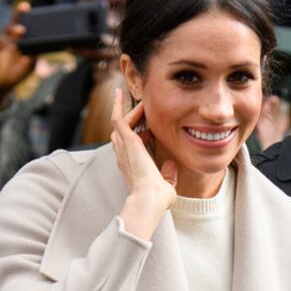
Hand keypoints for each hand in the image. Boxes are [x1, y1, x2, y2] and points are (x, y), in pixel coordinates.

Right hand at [0, 1, 34, 107]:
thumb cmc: (17, 74)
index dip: (28, 15)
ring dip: (14, 28)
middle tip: (25, 6)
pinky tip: (8, 44)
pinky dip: (4, 41)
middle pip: (15, 21)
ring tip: (22, 30)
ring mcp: (3, 40)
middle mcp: (12, 37)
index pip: (26, 24)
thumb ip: (35, 55)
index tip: (31, 8)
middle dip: (19, 12)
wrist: (0, 84)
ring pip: (7, 29)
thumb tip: (40, 48)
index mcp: (22, 39)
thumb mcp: (30, 65)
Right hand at [112, 90, 176, 238]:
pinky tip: (120, 92)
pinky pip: (118, 117)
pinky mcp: (127, 140)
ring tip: (140, 101)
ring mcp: (123, 147)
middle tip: (142, 109)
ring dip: (130, 111)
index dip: (138, 135)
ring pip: (120, 123)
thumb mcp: (166, 185)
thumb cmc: (157, 198)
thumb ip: (169, 174)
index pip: (129, 146)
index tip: (151, 130)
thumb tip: (172, 163)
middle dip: (130, 120)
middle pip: (121, 132)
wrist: (150, 198)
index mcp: (131, 166)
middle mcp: (123, 155)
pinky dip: (118, 105)